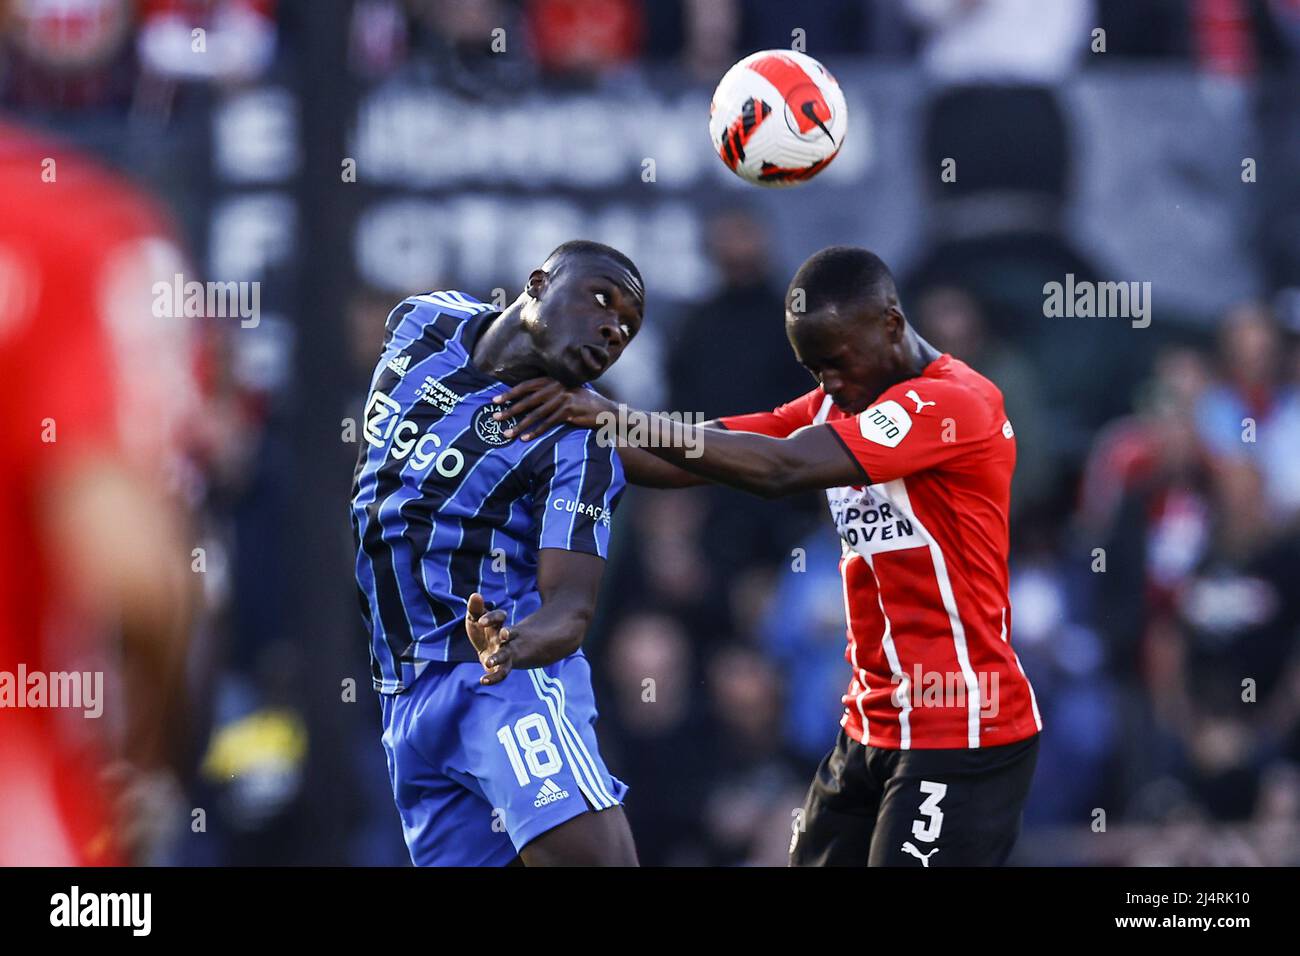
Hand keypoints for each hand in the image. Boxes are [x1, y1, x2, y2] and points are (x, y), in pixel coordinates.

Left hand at [465, 592, 513, 684]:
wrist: (505, 652)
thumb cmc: (488, 632)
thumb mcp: (479, 618)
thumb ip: (476, 608)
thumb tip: (475, 594)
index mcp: (499, 624)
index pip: (499, 617)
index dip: (492, 618)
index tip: (482, 621)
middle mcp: (504, 638)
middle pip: (508, 633)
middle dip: (507, 633)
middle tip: (504, 634)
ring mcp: (506, 653)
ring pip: (505, 655)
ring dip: (498, 658)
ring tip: (488, 662)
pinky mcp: (503, 666)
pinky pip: (501, 673)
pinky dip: (494, 677)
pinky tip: (483, 681)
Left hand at [492, 378, 615, 439]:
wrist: (605, 410)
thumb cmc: (582, 403)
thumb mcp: (565, 392)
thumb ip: (548, 393)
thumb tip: (525, 399)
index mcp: (553, 380)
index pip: (527, 385)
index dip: (510, 393)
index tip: (495, 400)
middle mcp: (557, 387)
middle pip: (528, 399)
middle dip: (510, 409)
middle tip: (495, 417)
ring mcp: (563, 398)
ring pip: (536, 414)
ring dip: (520, 425)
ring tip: (507, 433)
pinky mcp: (569, 411)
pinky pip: (548, 423)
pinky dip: (535, 432)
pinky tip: (525, 438)